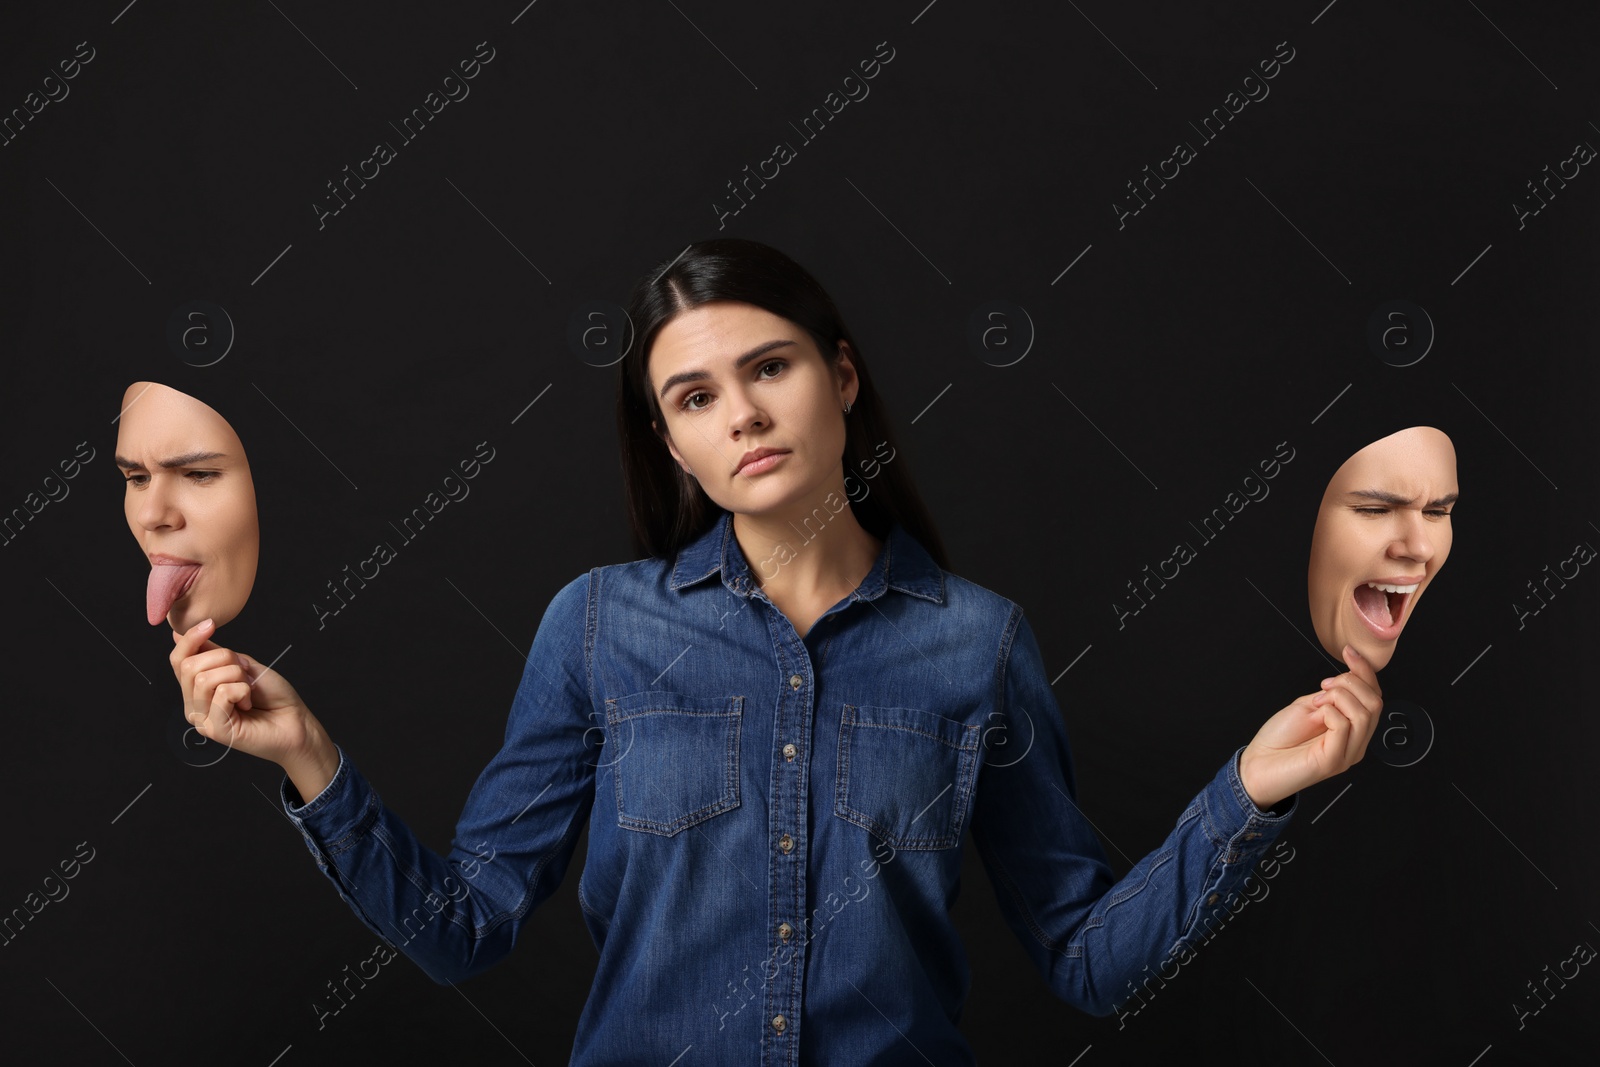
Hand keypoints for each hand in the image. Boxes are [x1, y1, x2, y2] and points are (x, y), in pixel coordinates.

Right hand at [169, 619, 337, 795]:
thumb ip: (212, 652)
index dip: (190, 639)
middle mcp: (194, 705)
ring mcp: (203, 719)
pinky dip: (242, 690)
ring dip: (236, 675)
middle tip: (245, 673)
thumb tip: (178, 633)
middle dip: (224, 658)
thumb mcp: (241, 665)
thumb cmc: (273, 695)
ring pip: (204, 678)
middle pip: (189, 666)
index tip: (211, 624)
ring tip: (248, 689)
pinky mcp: (215, 730)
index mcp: (197, 689)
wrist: (296, 721)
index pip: (178, 660)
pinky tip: (248, 704)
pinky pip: (221, 693)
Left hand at [1238, 644, 1382, 809]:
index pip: (1374, 696)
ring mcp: (1347, 753)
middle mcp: (1356, 742)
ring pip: (1366, 713)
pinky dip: (1330, 710)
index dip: (1364, 670)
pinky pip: (1344, 726)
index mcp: (1352, 728)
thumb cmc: (1279, 738)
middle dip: (1350, 682)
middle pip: (1375, 702)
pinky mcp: (1334, 761)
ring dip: (1340, 696)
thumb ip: (1332, 696)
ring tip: (1317, 700)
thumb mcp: (1309, 706)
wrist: (1258, 763)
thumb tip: (1347, 683)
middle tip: (1323, 686)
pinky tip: (1317, 712)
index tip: (1349, 651)